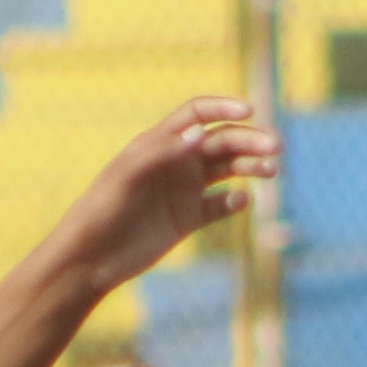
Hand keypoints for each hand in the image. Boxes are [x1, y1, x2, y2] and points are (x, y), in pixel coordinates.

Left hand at [59, 98, 277, 291]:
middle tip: (276, 147)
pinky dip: (235, 201)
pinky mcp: (188, 219)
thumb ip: (162, 153)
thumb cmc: (101, 210)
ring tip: (271, 170)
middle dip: (249, 140)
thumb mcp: (127, 177)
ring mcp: (183, 190)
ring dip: (251, 165)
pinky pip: (220, 205)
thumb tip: (200, 133)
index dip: (224, 108)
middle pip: (221, 141)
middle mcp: (175, 162)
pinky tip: (241, 201)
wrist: (90, 258)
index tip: (249, 112)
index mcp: (159, 143)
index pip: (197, 115)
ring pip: (227, 170)